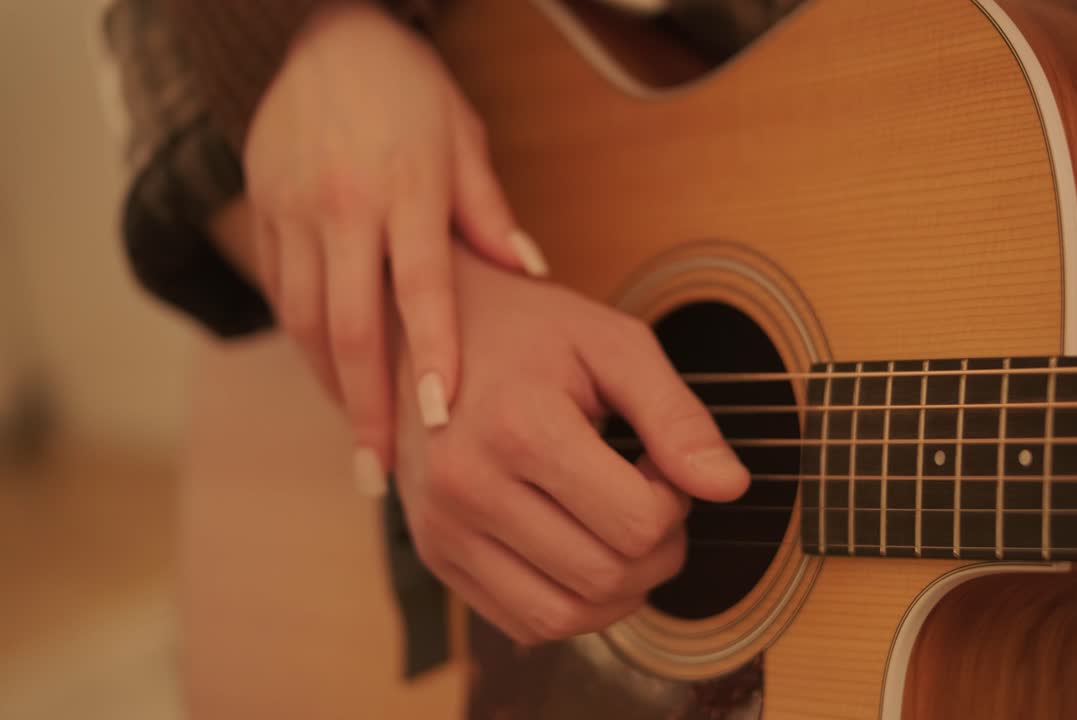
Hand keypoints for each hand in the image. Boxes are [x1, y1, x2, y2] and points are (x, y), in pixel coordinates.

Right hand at [245, 2, 545, 494]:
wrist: (314, 35)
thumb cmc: (406, 89)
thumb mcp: (461, 137)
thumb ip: (489, 211)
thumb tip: (532, 273)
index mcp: (404, 186)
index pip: (419, 286)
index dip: (429, 355)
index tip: (440, 419)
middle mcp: (340, 206)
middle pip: (346, 326)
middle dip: (365, 408)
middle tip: (380, 474)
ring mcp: (291, 213)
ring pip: (302, 321)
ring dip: (334, 387)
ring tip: (365, 442)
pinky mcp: (261, 215)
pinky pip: (280, 296)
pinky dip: (307, 347)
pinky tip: (335, 384)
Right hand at [393, 247, 750, 643]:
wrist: (421, 325)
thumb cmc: (528, 330)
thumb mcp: (613, 345)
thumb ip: (677, 415)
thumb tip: (730, 487)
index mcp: (518, 427)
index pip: (637, 523)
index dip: (675, 503)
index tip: (659, 463)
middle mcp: (467, 487)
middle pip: (605, 577)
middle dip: (656, 550)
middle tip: (650, 497)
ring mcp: (442, 528)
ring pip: (562, 617)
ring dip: (618, 590)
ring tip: (621, 529)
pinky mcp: (434, 554)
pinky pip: (521, 622)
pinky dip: (570, 604)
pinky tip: (580, 548)